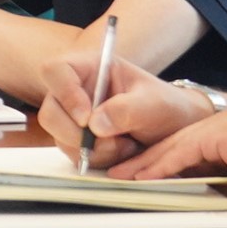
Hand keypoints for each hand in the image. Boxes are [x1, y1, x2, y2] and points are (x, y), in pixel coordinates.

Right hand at [34, 53, 202, 166]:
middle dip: (77, 133)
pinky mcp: (77, 139)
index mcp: (90, 68)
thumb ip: (126, 109)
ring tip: (125, 146)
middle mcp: (75, 90)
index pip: (56, 71)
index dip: (65, 93)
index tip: (87, 118)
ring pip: (59, 136)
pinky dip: (96, 159)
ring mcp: (72, 116)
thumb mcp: (154, 104)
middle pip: (51, 110)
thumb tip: (94, 124)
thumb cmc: (166, 107)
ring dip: (92, 150)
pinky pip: (71, 154)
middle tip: (111, 142)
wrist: (175, 130)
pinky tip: (120, 152)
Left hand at [108, 105, 226, 185]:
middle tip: (120, 172)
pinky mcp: (214, 136)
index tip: (142, 172)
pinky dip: (161, 166)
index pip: (185, 147)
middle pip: (170, 144)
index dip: (161, 159)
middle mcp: (215, 127)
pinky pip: (181, 153)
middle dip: (143, 159)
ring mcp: (214, 128)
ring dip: (145, 163)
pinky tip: (145, 176)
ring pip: (170, 147)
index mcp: (225, 133)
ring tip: (123, 175)